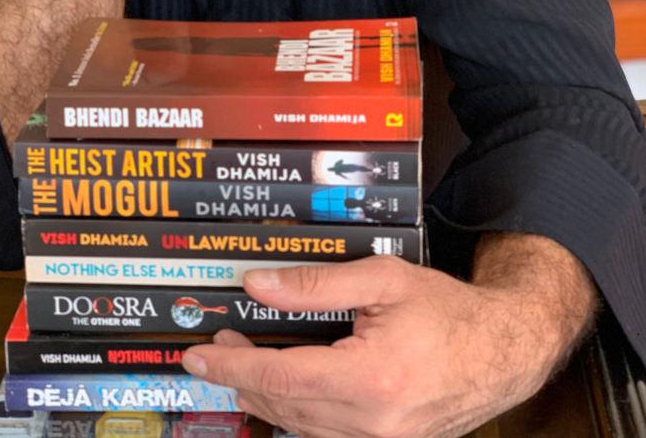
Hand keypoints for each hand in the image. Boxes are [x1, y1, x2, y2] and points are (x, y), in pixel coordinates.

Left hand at [181, 256, 567, 437]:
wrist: (502, 352)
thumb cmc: (447, 311)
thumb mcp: (383, 280)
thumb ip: (317, 284)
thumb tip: (259, 284)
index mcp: (371, 378)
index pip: (280, 376)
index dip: (233, 364)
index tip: (199, 352)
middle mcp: (373, 422)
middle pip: (284, 405)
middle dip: (240, 378)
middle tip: (215, 346)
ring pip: (300, 425)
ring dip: (263, 396)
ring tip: (240, 362)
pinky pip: (324, 433)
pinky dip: (295, 410)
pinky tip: (281, 387)